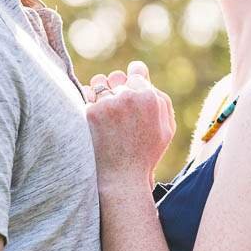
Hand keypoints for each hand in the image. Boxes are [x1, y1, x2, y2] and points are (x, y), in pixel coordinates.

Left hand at [84, 61, 175, 186]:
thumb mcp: (166, 129)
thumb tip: (144, 77)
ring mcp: (107, 103)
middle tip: (116, 109)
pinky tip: (93, 120)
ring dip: (100, 92)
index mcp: (149, 97)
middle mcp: (129, 96)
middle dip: (116, 89)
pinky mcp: (89, 112)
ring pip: (99, 82)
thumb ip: (160, 100)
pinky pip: (85, 95)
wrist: (122, 179)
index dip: (132, 81)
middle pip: (117, 77)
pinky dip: (88, 104)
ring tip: (104, 112)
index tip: (127, 91)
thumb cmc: (146, 155)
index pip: (136, 71)